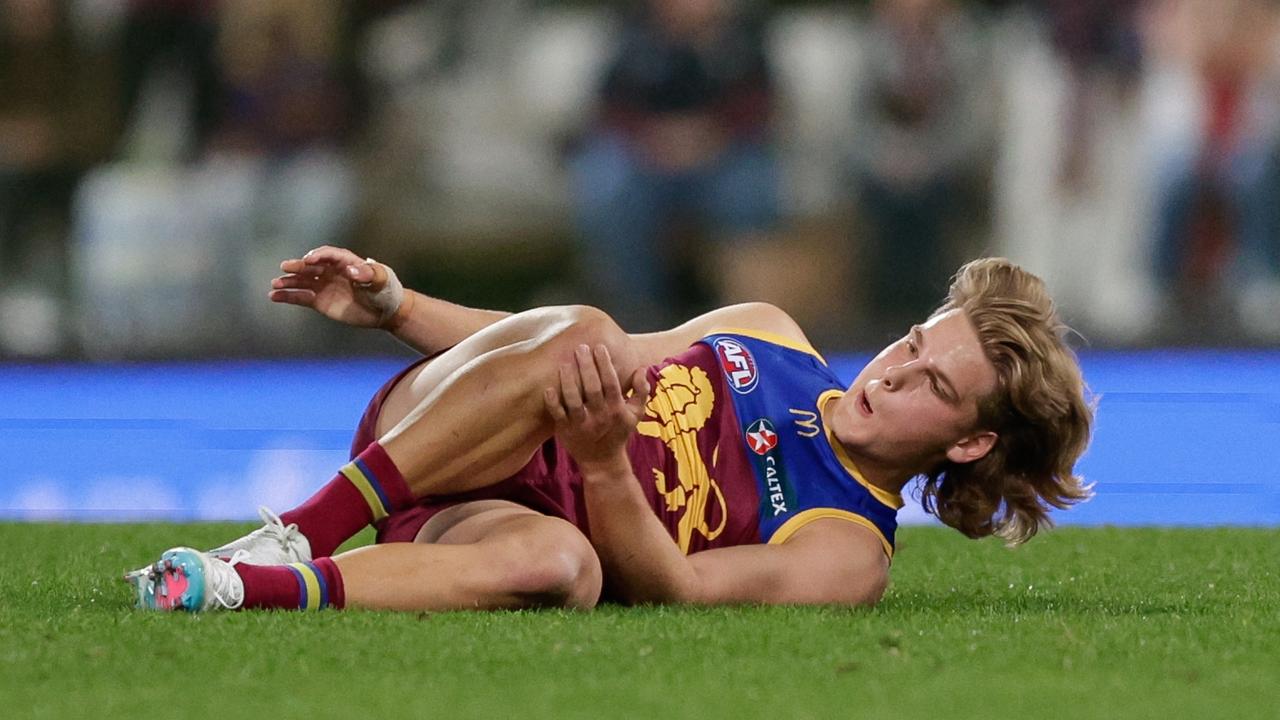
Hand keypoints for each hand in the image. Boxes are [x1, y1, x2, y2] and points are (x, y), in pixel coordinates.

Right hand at [267, 245, 402, 327]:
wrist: (385, 311)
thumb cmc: (385, 290)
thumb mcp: (381, 280)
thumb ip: (369, 274)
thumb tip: (353, 271)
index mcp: (346, 262)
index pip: (329, 255)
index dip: (319, 256)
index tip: (309, 260)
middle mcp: (331, 271)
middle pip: (311, 266)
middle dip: (298, 267)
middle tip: (285, 267)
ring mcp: (324, 285)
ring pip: (303, 281)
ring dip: (289, 282)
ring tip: (275, 284)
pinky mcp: (320, 300)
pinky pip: (301, 297)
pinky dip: (288, 296)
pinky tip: (274, 296)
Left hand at [544, 344, 649, 470]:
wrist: (602, 462)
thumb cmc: (618, 432)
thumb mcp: (636, 414)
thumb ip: (642, 391)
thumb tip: (641, 369)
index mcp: (616, 409)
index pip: (611, 383)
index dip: (605, 365)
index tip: (599, 347)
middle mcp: (599, 416)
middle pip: (592, 388)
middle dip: (586, 367)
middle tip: (580, 348)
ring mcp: (581, 424)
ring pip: (573, 400)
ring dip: (569, 381)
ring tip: (565, 363)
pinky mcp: (565, 430)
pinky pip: (558, 414)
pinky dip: (552, 402)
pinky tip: (548, 388)